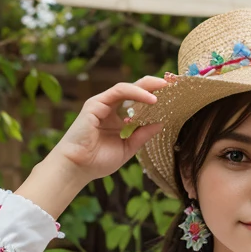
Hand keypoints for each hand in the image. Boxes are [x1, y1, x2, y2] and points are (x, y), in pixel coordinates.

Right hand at [53, 75, 169, 181]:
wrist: (78, 167)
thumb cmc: (98, 161)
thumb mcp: (128, 148)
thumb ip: (142, 135)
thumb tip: (161, 123)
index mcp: (117, 118)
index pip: (137, 102)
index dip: (154, 97)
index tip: (172, 96)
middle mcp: (110, 108)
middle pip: (134, 90)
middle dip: (153, 85)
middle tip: (172, 84)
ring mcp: (102, 104)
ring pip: (128, 87)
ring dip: (148, 86)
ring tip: (165, 89)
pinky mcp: (96, 103)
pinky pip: (119, 91)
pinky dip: (136, 92)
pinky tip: (151, 99)